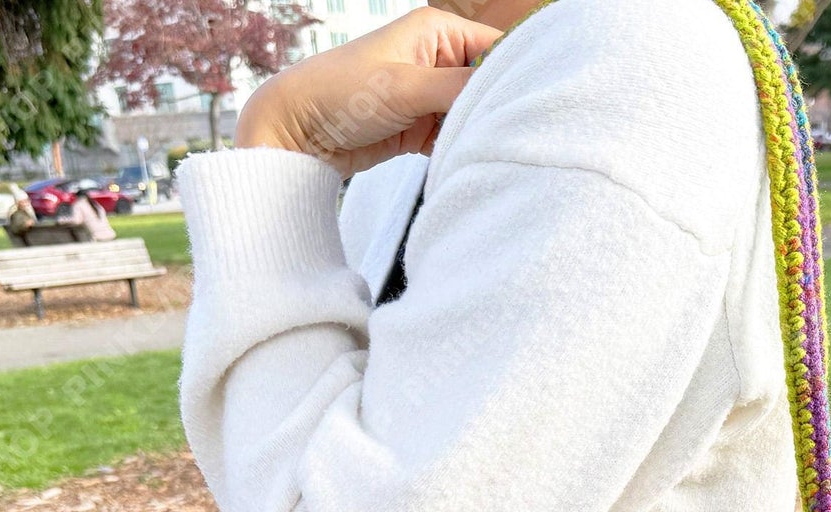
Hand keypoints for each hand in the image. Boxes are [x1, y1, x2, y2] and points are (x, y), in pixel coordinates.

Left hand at [236, 8, 500, 176]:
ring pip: (474, 114)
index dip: (517, 75)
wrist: (298, 132)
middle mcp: (438, 59)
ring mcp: (430, 95)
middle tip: (513, 136)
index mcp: (437, 32)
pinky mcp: (422, 126)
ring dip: (479, 132)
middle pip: (489, 84)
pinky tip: (468, 160)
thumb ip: (458, 88)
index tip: (532, 106)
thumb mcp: (405, 87)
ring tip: (493, 151)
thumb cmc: (341, 93)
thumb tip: (507, 94)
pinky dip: (462, 149)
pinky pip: (455, 137)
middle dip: (499, 109)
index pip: (496, 49)